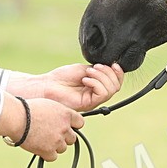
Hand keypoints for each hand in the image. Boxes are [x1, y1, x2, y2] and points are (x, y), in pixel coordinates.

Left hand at [9, 63, 124, 111]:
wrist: (48, 86)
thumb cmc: (61, 78)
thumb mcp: (84, 69)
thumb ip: (99, 70)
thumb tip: (112, 67)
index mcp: (97, 86)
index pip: (116, 82)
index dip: (118, 73)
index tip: (114, 63)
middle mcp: (97, 94)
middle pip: (116, 86)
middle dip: (108, 72)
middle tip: (94, 68)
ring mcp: (93, 100)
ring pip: (111, 90)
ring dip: (101, 76)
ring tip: (87, 73)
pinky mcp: (88, 104)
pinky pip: (102, 94)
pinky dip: (96, 83)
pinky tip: (85, 79)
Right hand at [21, 98, 83, 160]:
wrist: (17, 118)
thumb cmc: (28, 109)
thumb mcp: (49, 104)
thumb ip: (58, 113)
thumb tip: (61, 120)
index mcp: (66, 114)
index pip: (80, 123)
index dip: (73, 126)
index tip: (67, 127)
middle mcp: (64, 128)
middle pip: (72, 138)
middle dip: (64, 137)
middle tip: (52, 135)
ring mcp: (57, 140)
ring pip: (63, 148)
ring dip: (55, 146)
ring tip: (43, 140)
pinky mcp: (48, 151)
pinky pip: (53, 157)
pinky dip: (47, 154)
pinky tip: (40, 148)